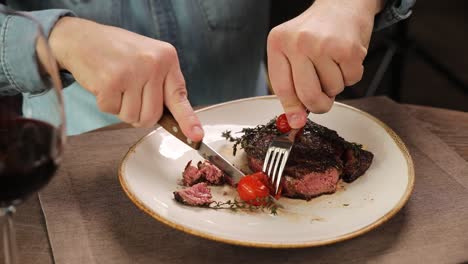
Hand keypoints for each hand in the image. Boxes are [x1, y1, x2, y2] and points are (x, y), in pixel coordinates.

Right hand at [48, 17, 203, 140]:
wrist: (83, 38)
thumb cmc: (118, 53)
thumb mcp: (149, 58)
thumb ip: (161, 84)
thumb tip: (173, 121)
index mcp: (167, 58)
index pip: (179, 97)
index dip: (188, 120)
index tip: (196, 136)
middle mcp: (153, 64)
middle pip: (152, 116)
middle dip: (139, 114)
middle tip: (129, 94)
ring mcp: (132, 72)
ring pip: (132, 117)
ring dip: (122, 109)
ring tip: (117, 85)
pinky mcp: (110, 81)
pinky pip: (112, 111)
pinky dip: (106, 103)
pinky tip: (104, 84)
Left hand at [267, 0, 382, 127]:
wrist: (342, 3)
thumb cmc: (316, 31)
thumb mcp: (293, 51)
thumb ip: (291, 85)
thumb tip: (295, 121)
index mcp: (278, 43)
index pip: (282, 88)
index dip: (291, 109)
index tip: (296, 122)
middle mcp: (298, 42)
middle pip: (308, 95)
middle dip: (319, 105)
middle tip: (323, 100)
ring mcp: (323, 45)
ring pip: (332, 89)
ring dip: (336, 84)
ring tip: (333, 63)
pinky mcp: (348, 48)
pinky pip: (351, 80)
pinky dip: (351, 75)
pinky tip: (345, 58)